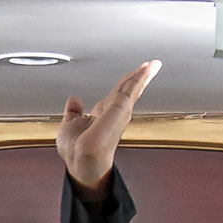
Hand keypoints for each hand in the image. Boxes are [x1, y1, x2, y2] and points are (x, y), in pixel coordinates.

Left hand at [56, 60, 160, 197]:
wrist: (80, 157)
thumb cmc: (75, 151)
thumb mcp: (70, 126)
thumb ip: (73, 113)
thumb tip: (74, 102)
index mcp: (101, 117)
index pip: (115, 97)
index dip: (123, 86)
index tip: (131, 76)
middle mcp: (112, 114)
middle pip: (127, 91)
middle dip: (138, 78)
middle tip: (148, 66)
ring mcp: (119, 111)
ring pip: (133, 88)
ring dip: (143, 76)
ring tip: (153, 65)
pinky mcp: (122, 107)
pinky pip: (133, 88)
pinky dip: (142, 77)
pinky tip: (149, 68)